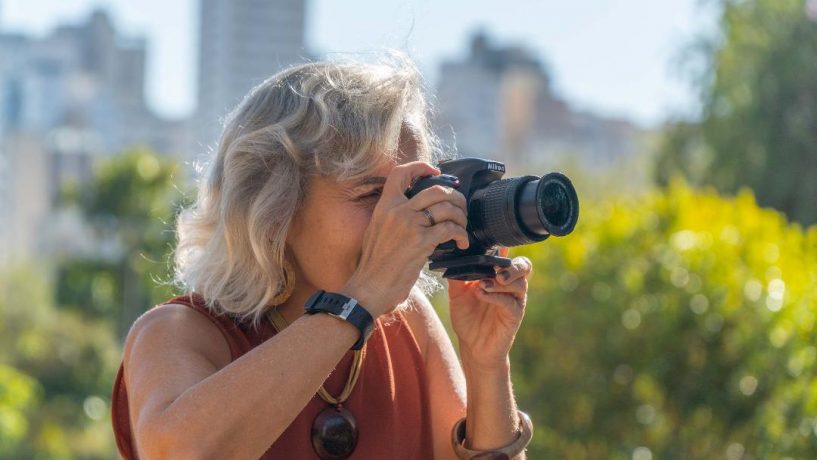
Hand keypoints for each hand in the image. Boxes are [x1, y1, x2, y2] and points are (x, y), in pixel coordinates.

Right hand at [344, 161, 469, 317]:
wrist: (369, 287)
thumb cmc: (374, 265)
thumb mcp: (377, 231)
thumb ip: (393, 217)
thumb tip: (417, 212)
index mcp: (384, 206)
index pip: (400, 173)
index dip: (421, 167)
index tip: (436, 171)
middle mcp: (397, 211)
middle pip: (436, 189)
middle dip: (455, 197)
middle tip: (460, 207)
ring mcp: (410, 225)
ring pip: (447, 207)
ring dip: (461, 217)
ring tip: (462, 227)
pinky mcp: (421, 242)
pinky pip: (450, 229)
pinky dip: (461, 234)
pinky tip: (461, 242)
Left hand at [448, 247, 531, 371]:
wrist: (472, 346)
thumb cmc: (467, 318)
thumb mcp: (457, 295)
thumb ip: (457, 277)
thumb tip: (452, 259)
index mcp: (498, 276)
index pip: (508, 257)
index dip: (504, 249)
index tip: (492, 245)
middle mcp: (510, 286)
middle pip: (524, 266)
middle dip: (513, 265)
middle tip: (496, 269)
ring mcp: (514, 301)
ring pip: (520, 284)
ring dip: (501, 281)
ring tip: (483, 284)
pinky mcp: (514, 316)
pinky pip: (511, 303)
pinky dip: (497, 296)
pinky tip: (482, 294)